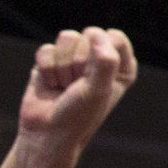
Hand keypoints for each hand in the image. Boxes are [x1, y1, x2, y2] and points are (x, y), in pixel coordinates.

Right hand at [17, 27, 135, 153]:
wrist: (46, 134)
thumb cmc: (79, 115)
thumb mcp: (100, 89)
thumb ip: (105, 59)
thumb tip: (95, 33)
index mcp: (121, 64)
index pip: (114, 37)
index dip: (100, 56)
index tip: (95, 81)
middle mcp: (99, 58)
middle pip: (88, 35)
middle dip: (78, 64)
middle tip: (76, 87)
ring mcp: (74, 59)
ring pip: (66, 38)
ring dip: (62, 66)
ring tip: (63, 86)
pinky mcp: (50, 62)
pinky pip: (46, 49)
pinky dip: (45, 69)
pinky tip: (50, 85)